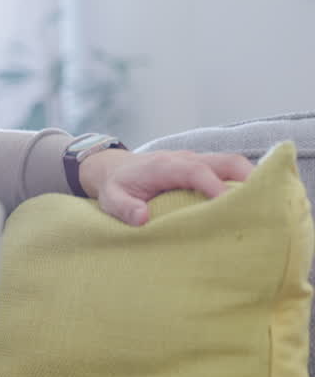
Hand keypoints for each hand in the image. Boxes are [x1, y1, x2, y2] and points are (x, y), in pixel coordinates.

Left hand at [79, 148, 253, 225]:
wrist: (114, 168)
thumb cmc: (116, 186)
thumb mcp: (111, 198)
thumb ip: (124, 207)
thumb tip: (142, 217)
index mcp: (165, 166)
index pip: (196, 171)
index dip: (214, 186)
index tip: (227, 206)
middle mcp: (185, 159)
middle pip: (225, 161)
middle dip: (247, 179)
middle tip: (263, 203)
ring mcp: (196, 161)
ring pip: (231, 163)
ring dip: (250, 180)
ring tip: (266, 204)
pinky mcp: (202, 168)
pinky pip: (228, 170)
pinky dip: (243, 182)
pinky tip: (252, 202)